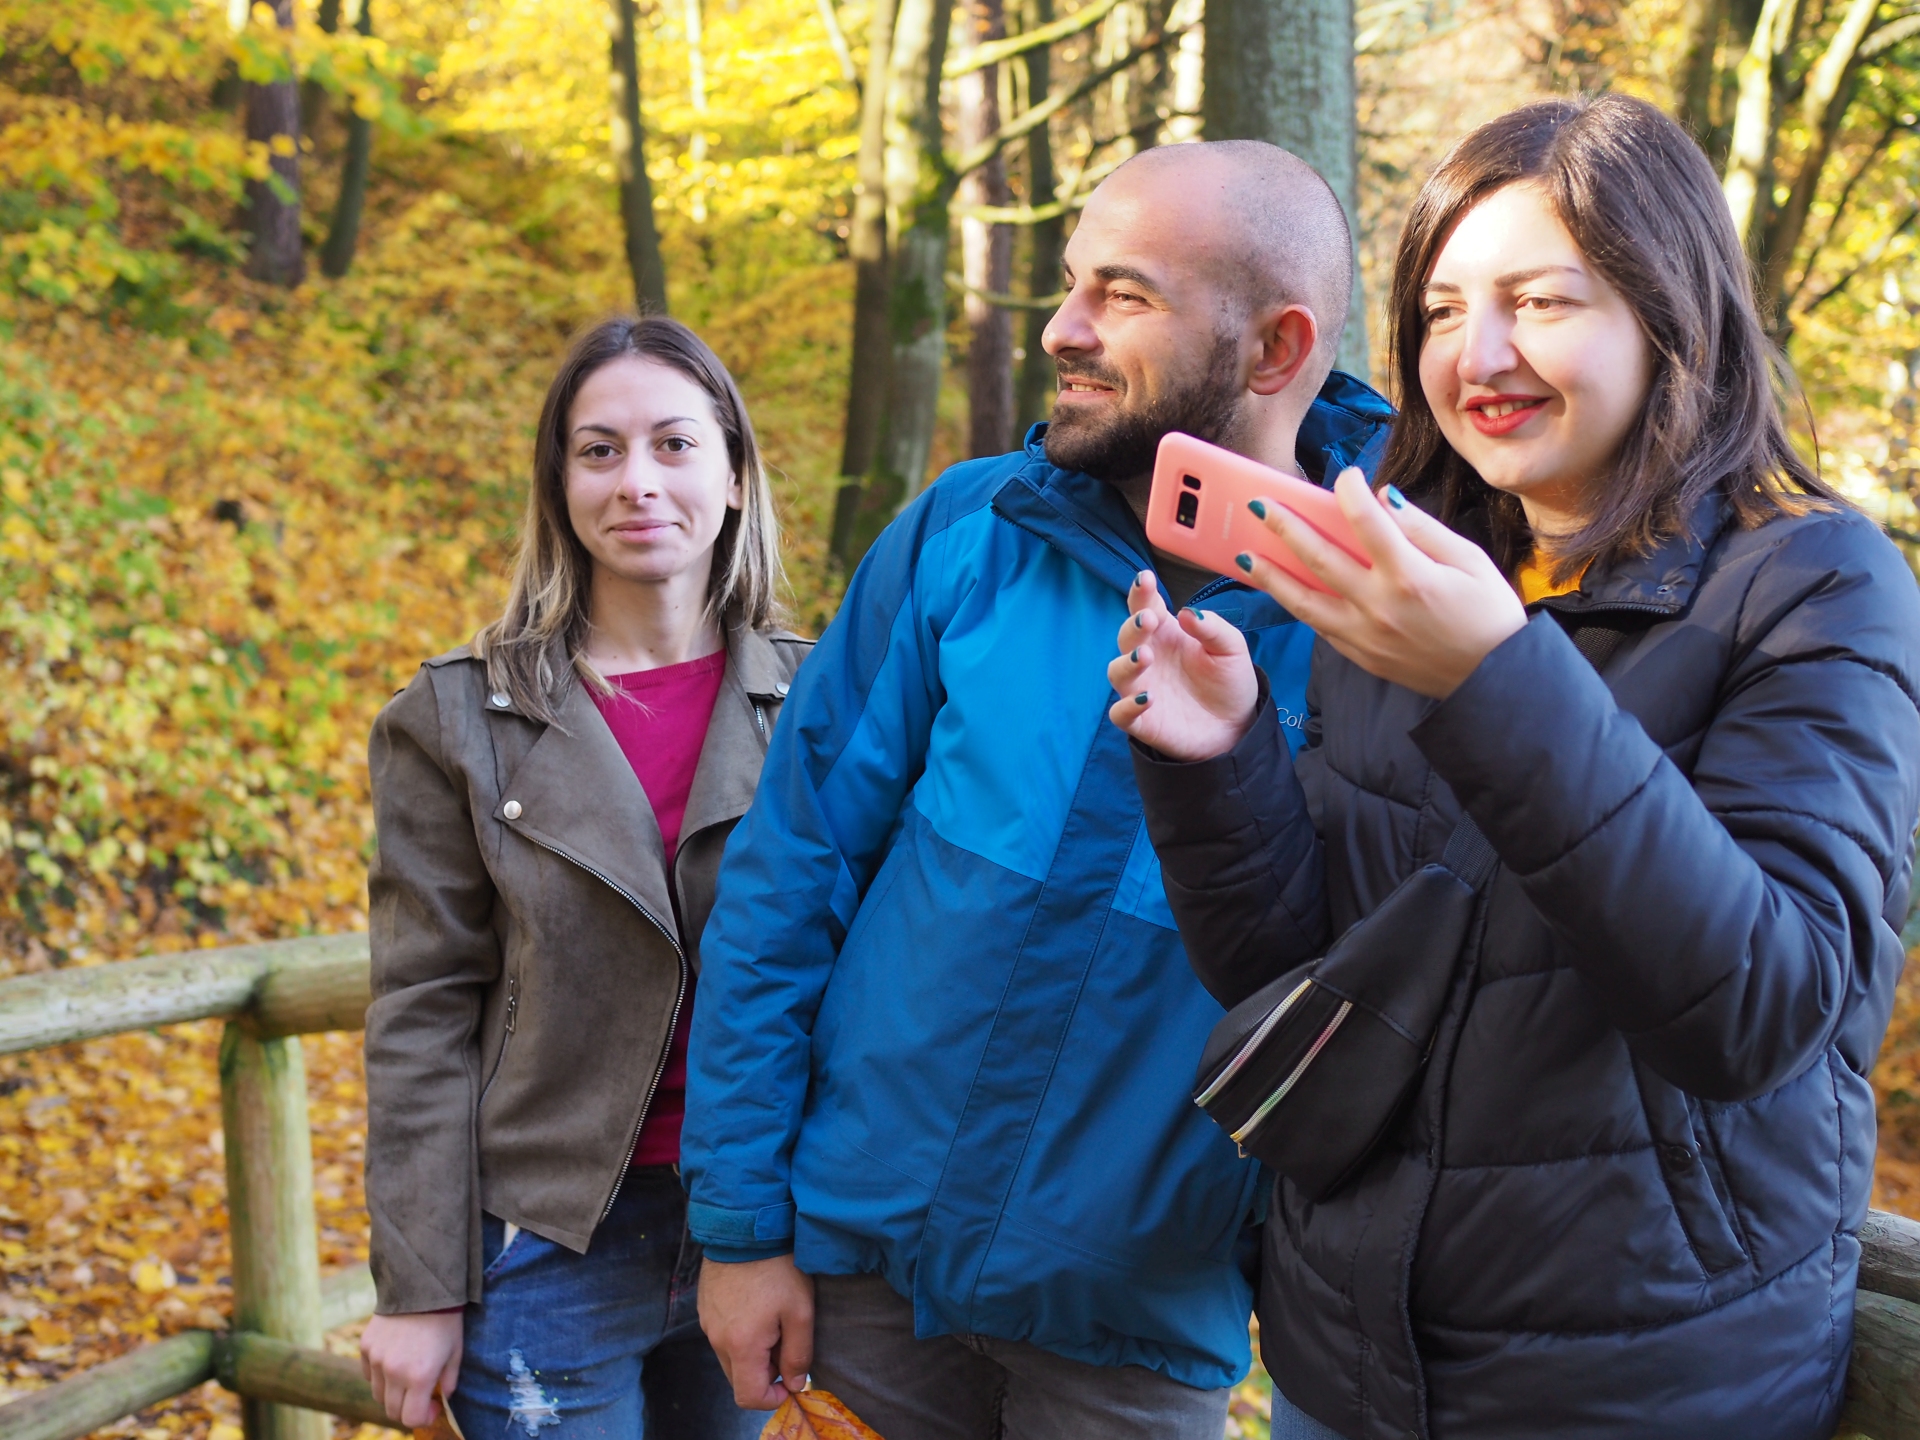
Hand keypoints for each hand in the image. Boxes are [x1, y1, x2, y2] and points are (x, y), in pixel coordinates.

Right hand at [360, 1310, 463, 1428]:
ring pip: (378, 1394)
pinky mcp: (366, 1347)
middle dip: (407, 1409)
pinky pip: (369, 1374)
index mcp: (419, 1376)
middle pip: (392, 1410)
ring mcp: (377, 1359)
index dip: (423, 1418)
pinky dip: (379, 1376)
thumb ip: (449, 1381)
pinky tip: (394, 1362)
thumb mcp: (456, 1352)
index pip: (411, 1418)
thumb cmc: (445, 1320)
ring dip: (392, 1393)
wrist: (422, 1285)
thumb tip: (441, 1398)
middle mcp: (393, 1372)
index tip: (432, 1407)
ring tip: (407, 1377)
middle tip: (421, 1395)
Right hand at [698, 1253, 814, 1409]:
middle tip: (785, 1345)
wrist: (746, 1226)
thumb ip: (798, 1354)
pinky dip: (739, 1336)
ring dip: (752, 1354)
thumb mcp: (800, 1311)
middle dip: (764, 1374)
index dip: (772, 1398)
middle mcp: (716, 1339)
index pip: (748, 1397)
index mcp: (740, 1345)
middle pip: (738, 1379)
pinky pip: (721, 1336)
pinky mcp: (704, 1307)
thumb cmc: (778, 1268)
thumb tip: (795, 1384)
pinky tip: (757, 1309)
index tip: (791, 1381)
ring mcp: (706, 1322)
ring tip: (773, 1322)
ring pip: (730, 1357)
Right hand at [1106, 570, 1261, 760]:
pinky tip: (1147, 698)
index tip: (1145, 579)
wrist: (1237, 726)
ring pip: (1117, 672)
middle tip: (1149, 619)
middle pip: (1127, 636)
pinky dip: (1127, 706)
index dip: (1141, 593)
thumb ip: (1212, 628)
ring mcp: (1141, 688)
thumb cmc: (1229, 681)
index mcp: (1166, 634)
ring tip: (1146, 656)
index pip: (1146, 607)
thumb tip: (1187, 613)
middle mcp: (1148, 658)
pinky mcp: (1141, 721)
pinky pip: (1121, 713)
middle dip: (1134, 625)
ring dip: (1127, 662)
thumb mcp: (1231, 648)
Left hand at [1243, 469, 1526, 698]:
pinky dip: (1298, 606)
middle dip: (1285, 527)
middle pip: (1319, 558)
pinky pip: (1320, 627)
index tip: (1345, 475)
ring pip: (1304, 601)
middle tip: (1259, 505)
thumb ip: (1422, 528)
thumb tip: (1383, 498)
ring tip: (1244, 557)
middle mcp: (1379, 606)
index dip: (1350, 491)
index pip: (1367, 522)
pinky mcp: (1360, 656)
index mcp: (1410, 576)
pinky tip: (1282, 590)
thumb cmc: (1489, 615)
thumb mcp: (1470, 561)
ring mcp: (1365, 635)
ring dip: (1271, 576)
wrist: (1493, 681)